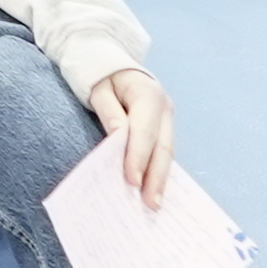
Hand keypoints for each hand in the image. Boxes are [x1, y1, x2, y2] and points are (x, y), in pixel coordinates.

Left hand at [87, 67, 177, 204]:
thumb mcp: (98, 88)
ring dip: (161, 179)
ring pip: (167, 152)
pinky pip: (163, 152)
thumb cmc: (102, 76)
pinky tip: (156, 190)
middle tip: (151, 203)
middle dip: (156, 177)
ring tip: (155, 204)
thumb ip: (109, 111)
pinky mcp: (165, 127)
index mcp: (148, 94)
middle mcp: (164, 108)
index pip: (144, 131)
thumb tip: (118, 135)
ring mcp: (168, 118)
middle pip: (163, 146)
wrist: (114, 64)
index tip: (132, 181)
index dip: (139, 157)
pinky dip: (159, 171)